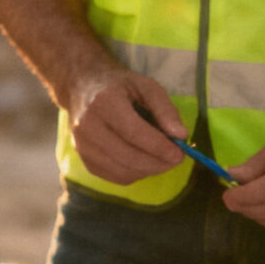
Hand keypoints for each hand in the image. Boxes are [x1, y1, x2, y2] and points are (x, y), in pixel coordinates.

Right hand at [65, 66, 188, 185]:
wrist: (82, 88)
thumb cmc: (119, 86)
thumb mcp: (146, 86)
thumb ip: (165, 109)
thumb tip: (181, 136)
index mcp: (104, 102)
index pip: (134, 132)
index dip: (159, 147)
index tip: (179, 153)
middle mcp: (87, 126)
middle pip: (127, 156)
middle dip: (157, 163)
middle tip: (177, 159)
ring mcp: (82, 145)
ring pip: (122, 171)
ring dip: (149, 170)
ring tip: (163, 160)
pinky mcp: (83, 160)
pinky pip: (115, 177)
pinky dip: (135, 174)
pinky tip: (145, 163)